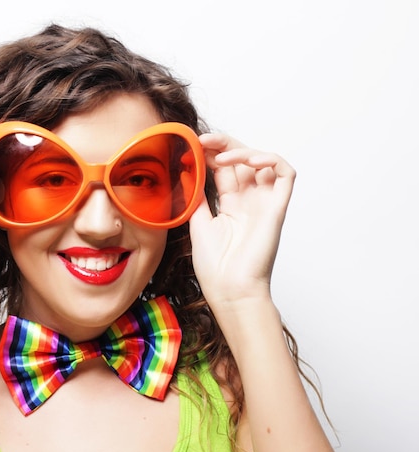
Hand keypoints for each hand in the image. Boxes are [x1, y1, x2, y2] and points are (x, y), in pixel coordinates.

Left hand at [189, 133, 295, 309]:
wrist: (230, 290)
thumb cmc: (215, 266)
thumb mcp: (197, 223)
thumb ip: (195, 196)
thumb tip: (186, 170)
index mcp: (230, 206)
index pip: (224, 170)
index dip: (211, 154)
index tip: (191, 146)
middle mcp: (249, 202)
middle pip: (242, 161)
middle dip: (224, 145)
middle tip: (203, 141)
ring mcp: (264, 204)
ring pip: (263, 162)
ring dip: (244, 150)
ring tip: (222, 155)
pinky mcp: (278, 208)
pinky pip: (286, 175)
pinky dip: (271, 159)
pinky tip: (250, 159)